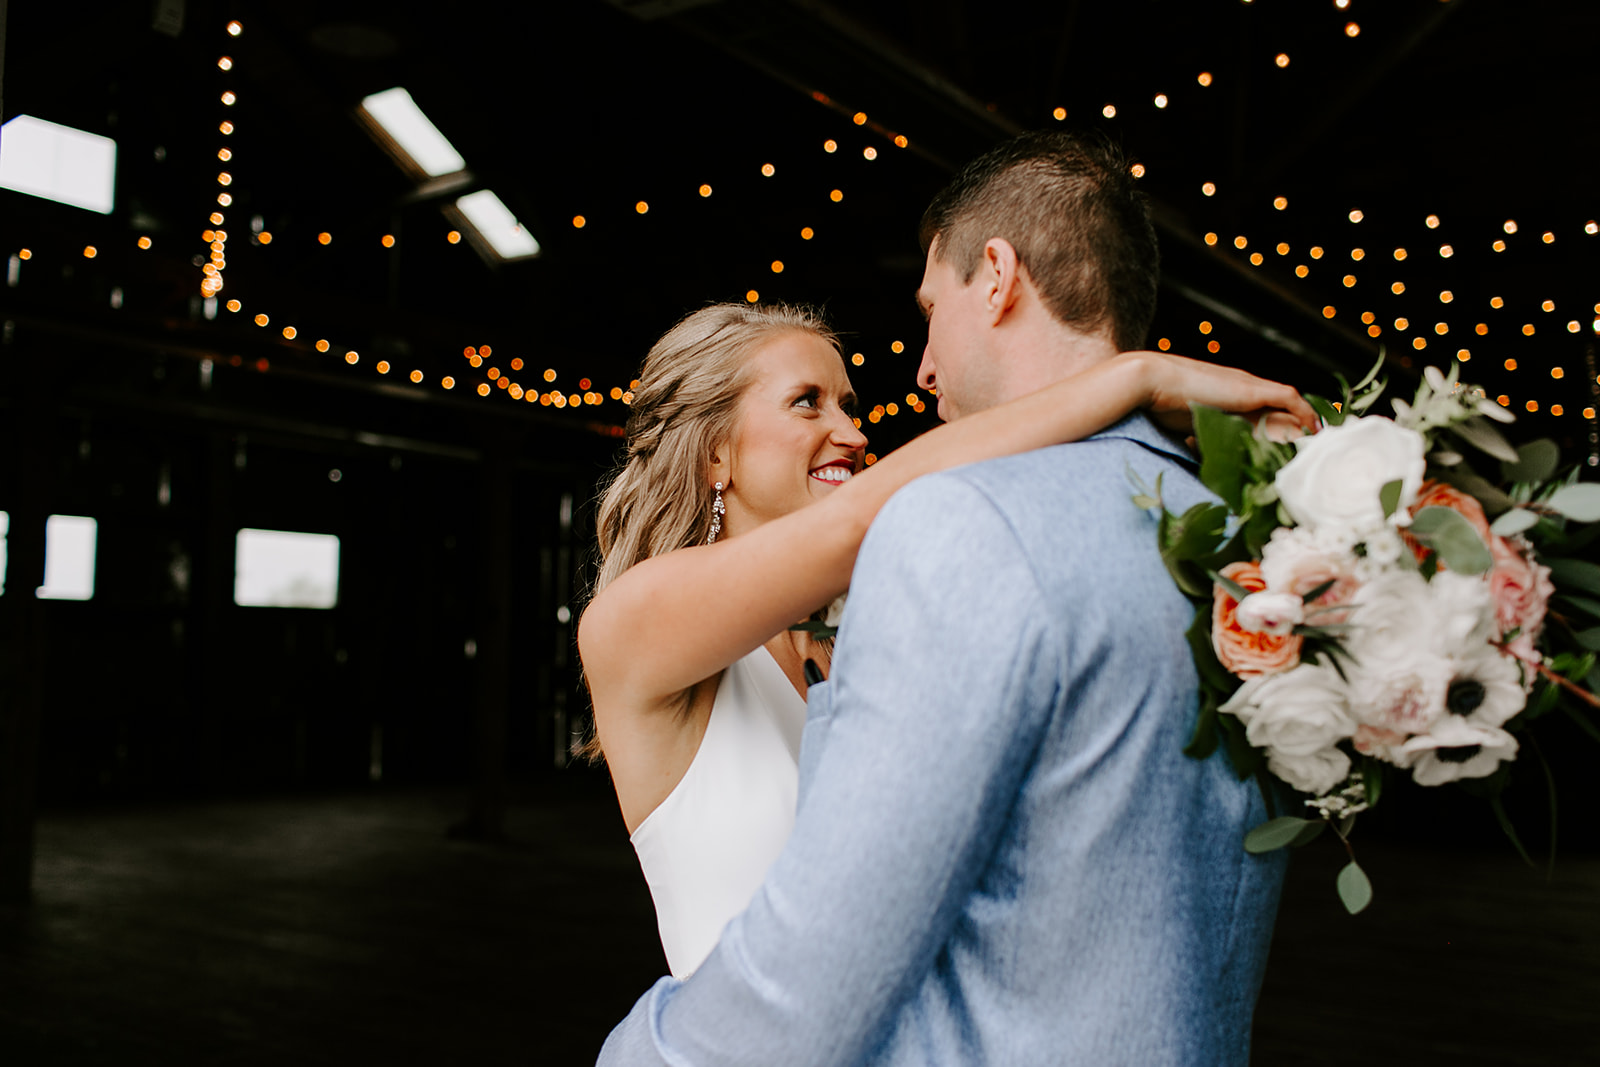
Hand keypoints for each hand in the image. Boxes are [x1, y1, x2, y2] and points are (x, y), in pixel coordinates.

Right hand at [1124, 350, 1317, 437]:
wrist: (1152, 381)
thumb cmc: (1159, 406)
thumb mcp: (1184, 429)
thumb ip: (1198, 445)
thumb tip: (1204, 471)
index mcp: (1226, 398)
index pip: (1262, 413)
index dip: (1278, 431)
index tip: (1288, 452)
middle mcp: (1241, 390)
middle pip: (1279, 411)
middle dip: (1296, 431)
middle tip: (1311, 453)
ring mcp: (1248, 387)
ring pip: (1287, 406)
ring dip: (1303, 425)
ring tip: (1317, 445)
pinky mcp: (1252, 389)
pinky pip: (1289, 399)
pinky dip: (1304, 413)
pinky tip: (1314, 430)